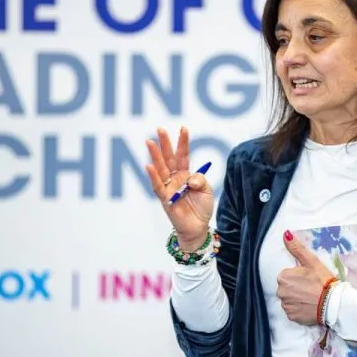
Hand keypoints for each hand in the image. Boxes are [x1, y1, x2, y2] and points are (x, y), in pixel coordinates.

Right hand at [145, 126, 213, 250]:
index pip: (183, 155)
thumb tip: (189, 179)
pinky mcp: (165, 199)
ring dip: (155, 155)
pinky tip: (149, 165)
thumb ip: (200, 180)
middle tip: (160, 129)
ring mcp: (169, 188)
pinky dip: (153, 176)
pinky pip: (158, 186)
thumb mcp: (207, 191)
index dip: (183, 142)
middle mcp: (175, 179)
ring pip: (160, 169)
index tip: (183, 128)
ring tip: (150, 142)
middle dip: (164, 144)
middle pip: (168, 158)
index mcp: (185, 174)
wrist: (198, 228)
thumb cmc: (202, 208)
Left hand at [276, 230, 335, 325]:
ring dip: (298, 299)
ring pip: (290, 300)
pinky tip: (310, 306)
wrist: (333, 303)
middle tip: (311, 288)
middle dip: (296, 288)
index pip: (287, 275)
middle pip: (287, 288)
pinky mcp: (292, 317)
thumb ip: (296, 248)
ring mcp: (286, 306)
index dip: (298, 277)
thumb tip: (286, 234)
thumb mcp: (311, 261)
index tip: (308, 279)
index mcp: (283, 278)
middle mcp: (281, 293)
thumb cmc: (322, 281)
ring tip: (311, 297)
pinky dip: (300, 309)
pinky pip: (294, 311)